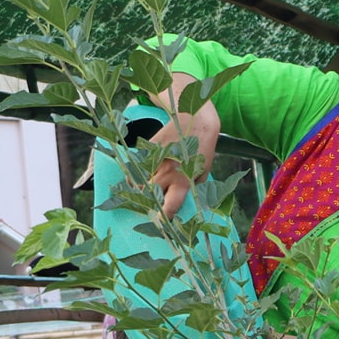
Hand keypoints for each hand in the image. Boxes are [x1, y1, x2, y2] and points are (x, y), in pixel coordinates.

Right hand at [148, 86, 220, 217]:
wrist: (196, 119)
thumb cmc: (202, 149)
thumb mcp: (202, 173)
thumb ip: (190, 188)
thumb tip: (180, 201)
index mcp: (183, 182)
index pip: (169, 207)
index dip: (165, 217)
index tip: (163, 219)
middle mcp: (168, 173)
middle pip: (150, 195)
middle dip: (149, 200)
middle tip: (152, 200)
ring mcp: (156, 160)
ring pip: (139, 181)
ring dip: (140, 185)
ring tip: (146, 185)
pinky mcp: (149, 148)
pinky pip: (137, 165)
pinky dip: (136, 170)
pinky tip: (142, 170)